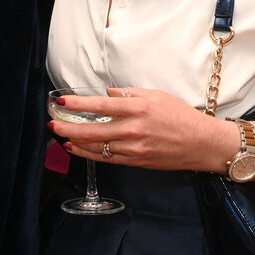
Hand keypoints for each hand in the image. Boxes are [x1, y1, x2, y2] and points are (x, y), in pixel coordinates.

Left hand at [50, 86, 230, 172]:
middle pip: (92, 130)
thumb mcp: (156, 95)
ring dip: (75, 142)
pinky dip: (89, 154)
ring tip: (60, 135)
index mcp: (138, 108)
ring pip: (97, 147)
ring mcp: (134, 148)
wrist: (202, 143)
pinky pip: (107, 159)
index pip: (100, 106)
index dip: (77, 104)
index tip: (61, 102)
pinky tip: (77, 148)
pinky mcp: (136, 161)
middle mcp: (133, 129)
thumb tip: (105, 93)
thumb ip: (128, 93)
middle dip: (68, 127)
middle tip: (52, 123)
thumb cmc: (181, 116)